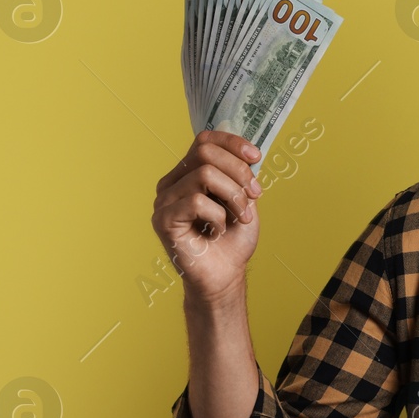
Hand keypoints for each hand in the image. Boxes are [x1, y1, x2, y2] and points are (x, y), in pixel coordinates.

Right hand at [151, 130, 262, 304]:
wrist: (224, 276)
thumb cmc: (232, 239)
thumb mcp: (244, 199)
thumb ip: (241, 174)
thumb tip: (247, 150)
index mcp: (188, 173)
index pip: (204, 140)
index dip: (232, 142)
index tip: (256, 157)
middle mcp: (172, 183)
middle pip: (205, 153)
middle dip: (238, 172)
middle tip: (255, 195)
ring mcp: (164, 201)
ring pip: (204, 175)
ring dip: (233, 196)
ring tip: (240, 217)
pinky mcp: (162, 220)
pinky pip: (196, 203)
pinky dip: (218, 216)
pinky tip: (218, 231)